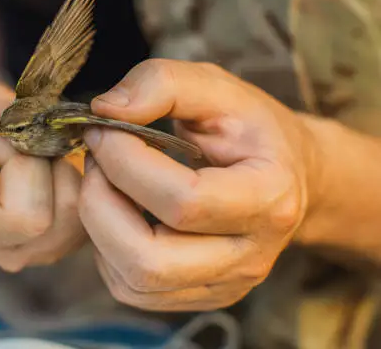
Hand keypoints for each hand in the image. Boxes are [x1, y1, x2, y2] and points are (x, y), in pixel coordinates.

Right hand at [0, 76, 85, 271]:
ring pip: (74, 210)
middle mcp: (5, 250)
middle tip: (14, 146)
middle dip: (36, 165)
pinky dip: (79, 172)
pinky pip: (93, 204)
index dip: (15, 165)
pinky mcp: (73, 234)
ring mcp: (43, 246)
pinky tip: (52, 162)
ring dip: (58, 167)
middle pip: (49, 218)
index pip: (21, 216)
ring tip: (32, 153)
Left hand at [79, 59, 317, 310]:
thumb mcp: (217, 87)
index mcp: (269, 198)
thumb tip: (104, 111)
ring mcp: (225, 284)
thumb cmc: (249, 129)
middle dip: (101, 203)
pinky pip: (131, 290)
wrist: (286, 173)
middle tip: (94, 160)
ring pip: (134, 281)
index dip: (125, 163)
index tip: (102, 130)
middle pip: (150, 260)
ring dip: (98, 227)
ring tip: (104, 182)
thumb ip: (162, 84)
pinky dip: (106, 250)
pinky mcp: (200, 296)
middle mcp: (250, 256)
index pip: (182, 201)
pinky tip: (117, 211)